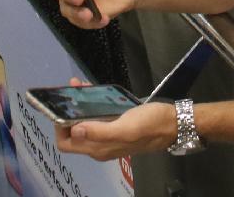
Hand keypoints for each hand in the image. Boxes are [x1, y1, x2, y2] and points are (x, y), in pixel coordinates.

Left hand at [55, 95, 176, 160]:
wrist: (174, 123)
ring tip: (80, 86)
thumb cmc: (150, 124)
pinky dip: (93, 105)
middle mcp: (100, 145)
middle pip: (74, 132)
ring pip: (86, 123)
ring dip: (80, 106)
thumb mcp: (125, 127)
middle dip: (68, 113)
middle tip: (70, 91)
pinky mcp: (117, 127)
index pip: (66, 144)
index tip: (62, 107)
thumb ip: (99, 131)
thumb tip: (73, 131)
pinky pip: (98, 118)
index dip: (60, 128)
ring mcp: (108, 136)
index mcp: (98, 148)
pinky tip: (95, 91)